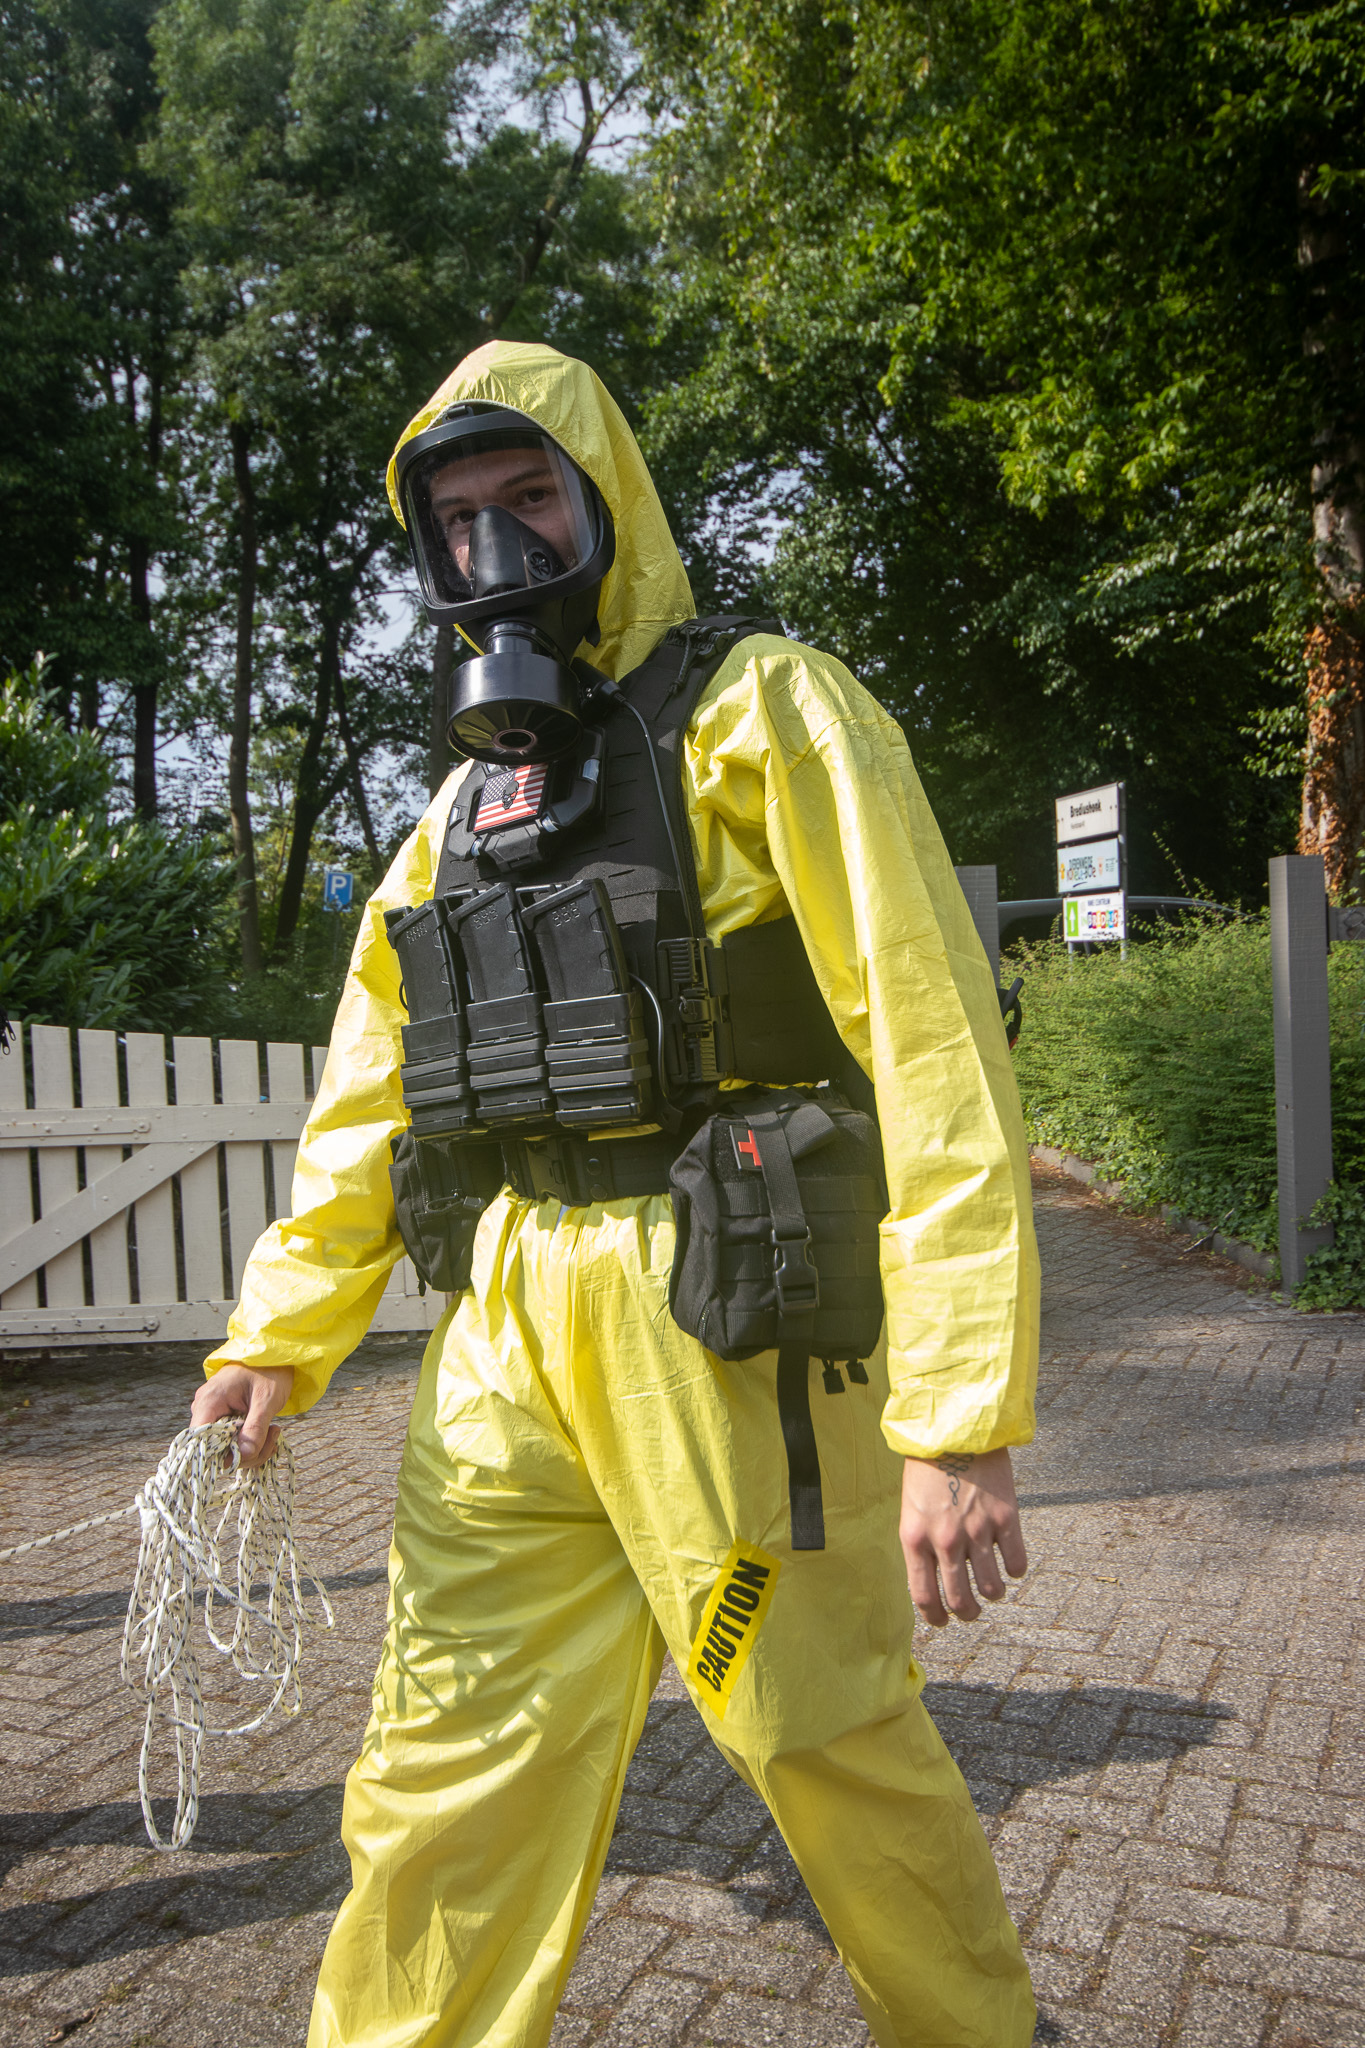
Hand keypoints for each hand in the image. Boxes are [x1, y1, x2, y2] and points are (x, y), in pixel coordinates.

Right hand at [190, 1365, 293, 1469]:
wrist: (275, 1355)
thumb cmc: (269, 1370)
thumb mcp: (266, 1400)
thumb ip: (255, 1429)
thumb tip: (244, 1456)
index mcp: (209, 1401)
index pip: (199, 1441)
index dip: (220, 1455)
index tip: (247, 1455)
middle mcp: (205, 1410)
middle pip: (215, 1449)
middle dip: (246, 1453)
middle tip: (272, 1439)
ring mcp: (215, 1414)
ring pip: (226, 1448)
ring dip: (253, 1449)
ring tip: (274, 1432)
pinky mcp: (225, 1418)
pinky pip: (233, 1440)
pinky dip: (251, 1443)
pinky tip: (268, 1433)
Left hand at [900, 1447, 1027, 1625]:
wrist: (955, 1428)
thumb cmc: (928, 1467)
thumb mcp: (912, 1508)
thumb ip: (921, 1544)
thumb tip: (934, 1580)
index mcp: (915, 1538)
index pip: (924, 1596)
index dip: (935, 1618)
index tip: (942, 1623)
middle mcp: (946, 1540)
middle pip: (960, 1601)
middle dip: (967, 1614)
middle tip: (971, 1612)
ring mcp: (977, 1531)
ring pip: (992, 1589)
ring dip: (993, 1595)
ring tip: (992, 1588)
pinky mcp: (1006, 1518)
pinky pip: (1017, 1564)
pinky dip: (1015, 1570)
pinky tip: (1010, 1562)